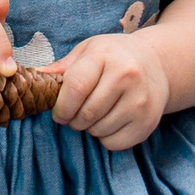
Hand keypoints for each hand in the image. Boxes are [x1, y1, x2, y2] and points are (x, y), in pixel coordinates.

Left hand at [48, 30, 168, 149]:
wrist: (156, 64)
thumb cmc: (114, 57)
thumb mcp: (89, 51)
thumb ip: (63, 67)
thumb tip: (37, 80)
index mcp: (106, 56)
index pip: (76, 87)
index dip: (62, 106)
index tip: (59, 114)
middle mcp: (127, 76)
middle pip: (86, 113)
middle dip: (73, 120)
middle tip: (75, 115)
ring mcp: (140, 100)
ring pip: (99, 130)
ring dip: (89, 128)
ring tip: (95, 115)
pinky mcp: (148, 122)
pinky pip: (114, 143)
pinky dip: (105, 138)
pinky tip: (109, 122)